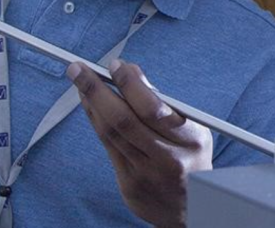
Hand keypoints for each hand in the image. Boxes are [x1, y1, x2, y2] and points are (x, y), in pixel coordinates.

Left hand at [67, 59, 211, 227]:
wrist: (191, 209)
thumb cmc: (191, 158)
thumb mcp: (194, 129)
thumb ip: (165, 105)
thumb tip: (131, 73)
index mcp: (189, 141)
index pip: (152, 108)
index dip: (130, 84)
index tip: (116, 65)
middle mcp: (167, 159)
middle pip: (123, 120)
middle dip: (96, 90)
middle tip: (79, 69)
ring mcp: (145, 174)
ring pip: (109, 133)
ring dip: (90, 103)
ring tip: (80, 80)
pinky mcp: (128, 185)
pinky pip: (107, 147)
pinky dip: (96, 121)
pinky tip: (90, 104)